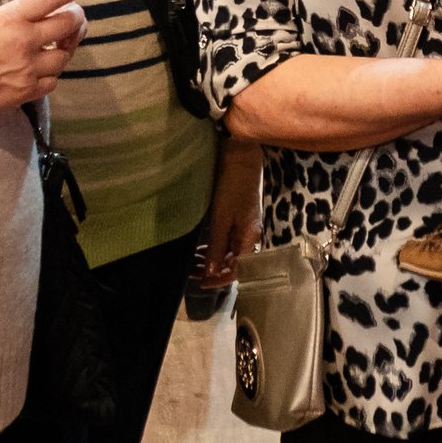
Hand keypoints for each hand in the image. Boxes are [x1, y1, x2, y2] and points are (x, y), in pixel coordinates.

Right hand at [0, 0, 88, 126]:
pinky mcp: (26, 93)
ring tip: (62, 42)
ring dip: (66, 46)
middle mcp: (26, 42)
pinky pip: (52, 81)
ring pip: (65, 55)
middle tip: (74, 14)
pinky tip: (46, 68)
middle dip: (76, 16)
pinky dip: (53, 73)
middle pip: (68, 24)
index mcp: (11, 19)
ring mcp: (29, 70)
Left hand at [192, 139, 265, 288]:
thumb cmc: (232, 187)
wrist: (240, 158)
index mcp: (251, 238)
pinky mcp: (238, 218)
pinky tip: (201, 249)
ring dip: (212, 259)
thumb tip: (212, 274)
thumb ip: (217, 248)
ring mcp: (244, 227)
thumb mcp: (221, 220)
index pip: (239, 269)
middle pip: (234, 262)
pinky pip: (227, 240)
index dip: (221, 279)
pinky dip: (214, 247)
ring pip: (229, 251)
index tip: (201, 284)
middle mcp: (250, 235)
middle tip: (190, 273)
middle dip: (213, 270)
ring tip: (192, 262)